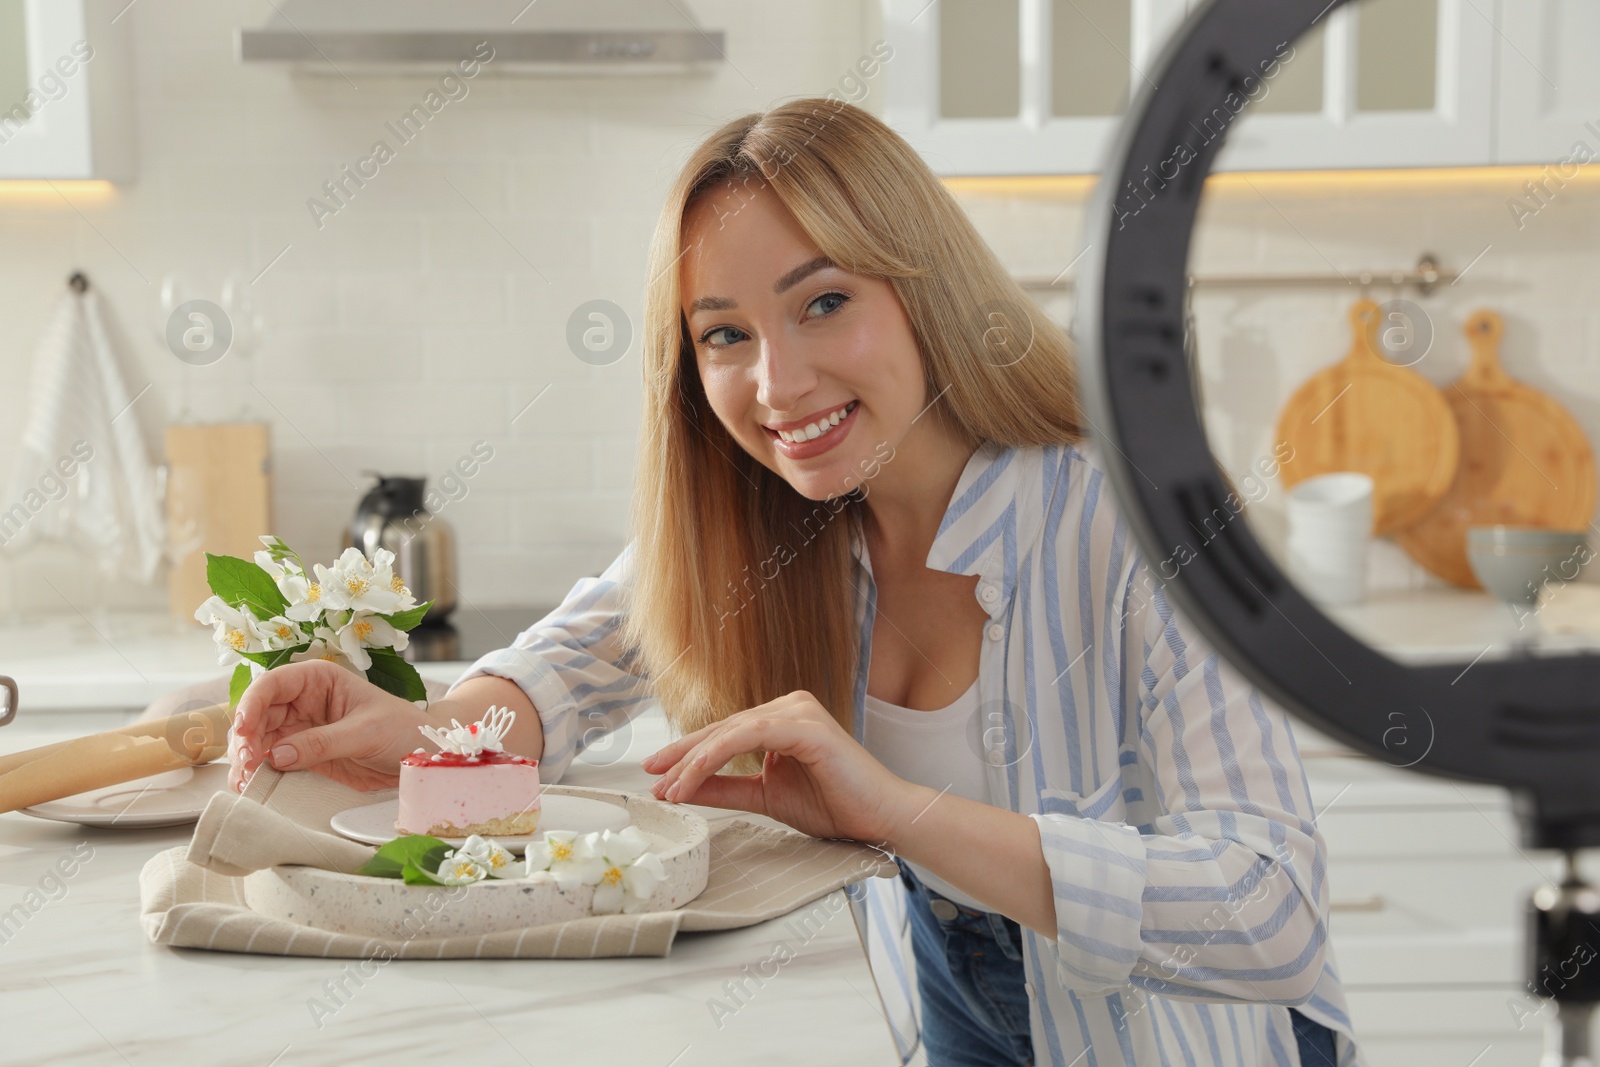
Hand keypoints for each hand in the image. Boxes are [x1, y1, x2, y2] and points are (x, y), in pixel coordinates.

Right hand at [228, 659, 434, 793]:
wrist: (422, 756)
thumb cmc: (402, 729)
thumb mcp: (367, 731)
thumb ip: (324, 742)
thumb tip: (279, 755)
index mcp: (318, 680)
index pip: (273, 685)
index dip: (251, 704)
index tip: (244, 729)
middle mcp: (303, 702)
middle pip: (258, 715)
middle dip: (245, 739)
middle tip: (246, 765)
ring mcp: (300, 730)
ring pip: (259, 741)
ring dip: (246, 760)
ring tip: (244, 781)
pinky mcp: (303, 757)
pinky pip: (272, 763)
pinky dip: (257, 774)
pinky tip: (250, 786)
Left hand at [639, 690, 922, 845]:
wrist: (880, 818)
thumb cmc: (835, 805)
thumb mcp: (767, 797)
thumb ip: (727, 789)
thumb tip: (686, 789)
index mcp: (782, 719)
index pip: (725, 734)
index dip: (688, 757)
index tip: (658, 779)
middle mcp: (790, 706)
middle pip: (722, 729)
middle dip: (683, 757)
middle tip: (652, 779)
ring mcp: (799, 711)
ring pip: (731, 731)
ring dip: (694, 760)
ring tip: (670, 786)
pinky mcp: (806, 725)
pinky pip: (750, 736)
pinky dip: (716, 756)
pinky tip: (695, 775)